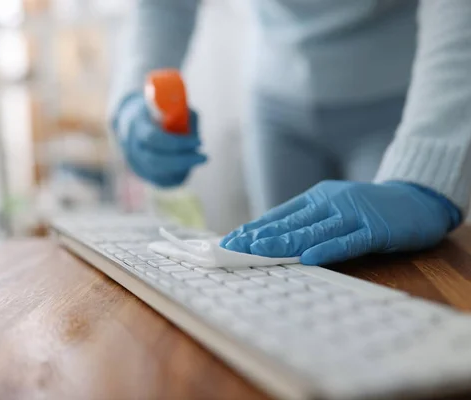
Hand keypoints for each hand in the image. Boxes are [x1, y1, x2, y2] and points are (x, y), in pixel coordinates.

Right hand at [113, 93, 206, 186]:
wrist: (135, 124)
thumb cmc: (157, 111)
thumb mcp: (170, 103)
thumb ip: (183, 114)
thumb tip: (194, 134)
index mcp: (137, 126)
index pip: (154, 138)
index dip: (178, 142)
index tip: (198, 141)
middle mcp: (133, 148)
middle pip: (155, 161)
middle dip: (183, 160)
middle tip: (204, 157)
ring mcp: (137, 164)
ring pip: (160, 174)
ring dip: (184, 168)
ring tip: (198, 158)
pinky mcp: (145, 175)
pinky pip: (164, 181)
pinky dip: (180, 174)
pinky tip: (189, 164)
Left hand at [221, 180, 460, 264]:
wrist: (415, 199)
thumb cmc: (366, 209)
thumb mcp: (331, 210)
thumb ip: (305, 223)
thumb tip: (268, 240)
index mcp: (315, 198)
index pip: (278, 214)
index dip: (254, 228)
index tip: (230, 240)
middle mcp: (329, 203)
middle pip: (290, 222)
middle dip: (259, 236)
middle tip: (233, 247)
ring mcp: (352, 214)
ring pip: (313, 231)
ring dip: (284, 241)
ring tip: (259, 251)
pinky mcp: (374, 229)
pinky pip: (348, 241)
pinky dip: (328, 250)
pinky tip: (309, 258)